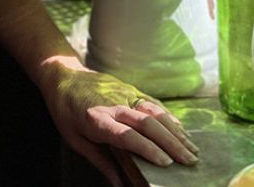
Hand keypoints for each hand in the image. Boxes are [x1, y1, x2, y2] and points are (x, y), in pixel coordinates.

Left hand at [37, 55, 199, 186]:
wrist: (63, 77)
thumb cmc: (66, 111)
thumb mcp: (75, 140)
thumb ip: (100, 161)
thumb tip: (119, 184)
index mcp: (97, 119)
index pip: (127, 136)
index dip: (148, 149)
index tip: (166, 163)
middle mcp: (114, 105)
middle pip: (147, 124)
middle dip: (171, 143)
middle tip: (188, 161)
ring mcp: (124, 94)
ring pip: (155, 112)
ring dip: (175, 131)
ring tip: (191, 148)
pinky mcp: (130, 88)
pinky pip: (153, 102)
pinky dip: (169, 116)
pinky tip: (181, 129)